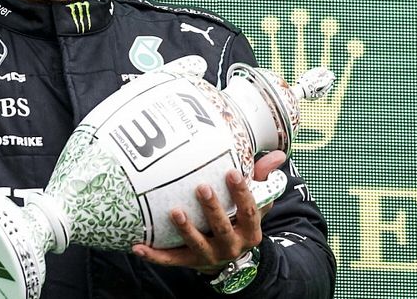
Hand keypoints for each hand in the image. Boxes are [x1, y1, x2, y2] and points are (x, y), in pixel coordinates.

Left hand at [131, 151, 286, 273]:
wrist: (232, 260)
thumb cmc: (240, 220)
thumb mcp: (256, 203)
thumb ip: (262, 178)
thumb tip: (278, 155)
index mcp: (250, 230)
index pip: (250, 211)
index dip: (242, 193)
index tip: (232, 172)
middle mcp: (232, 246)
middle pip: (223, 228)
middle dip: (213, 209)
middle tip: (202, 187)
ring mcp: (209, 255)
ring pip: (197, 245)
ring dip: (185, 230)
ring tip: (175, 211)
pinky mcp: (189, 262)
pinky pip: (170, 260)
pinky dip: (153, 256)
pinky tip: (137, 246)